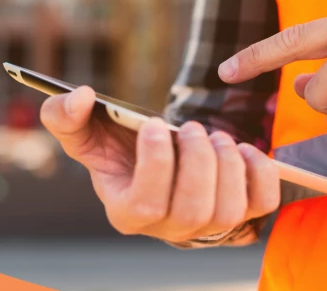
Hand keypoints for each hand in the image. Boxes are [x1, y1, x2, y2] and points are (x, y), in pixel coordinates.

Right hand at [40, 86, 279, 242]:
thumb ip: (64, 117)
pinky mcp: (243, 214)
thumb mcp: (86, 133)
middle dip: (197, 161)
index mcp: (128, 213)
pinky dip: (259, 173)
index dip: (156, 163)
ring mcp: (209, 226)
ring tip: (215, 135)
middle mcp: (170, 229)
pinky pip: (262, 202)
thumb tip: (78, 97)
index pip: (147, 204)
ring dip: (227, 164)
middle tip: (191, 127)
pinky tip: (243, 149)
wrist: (160, 159)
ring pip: (228, 211)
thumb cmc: (119, 148)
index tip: (155, 123)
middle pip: (193, 210)